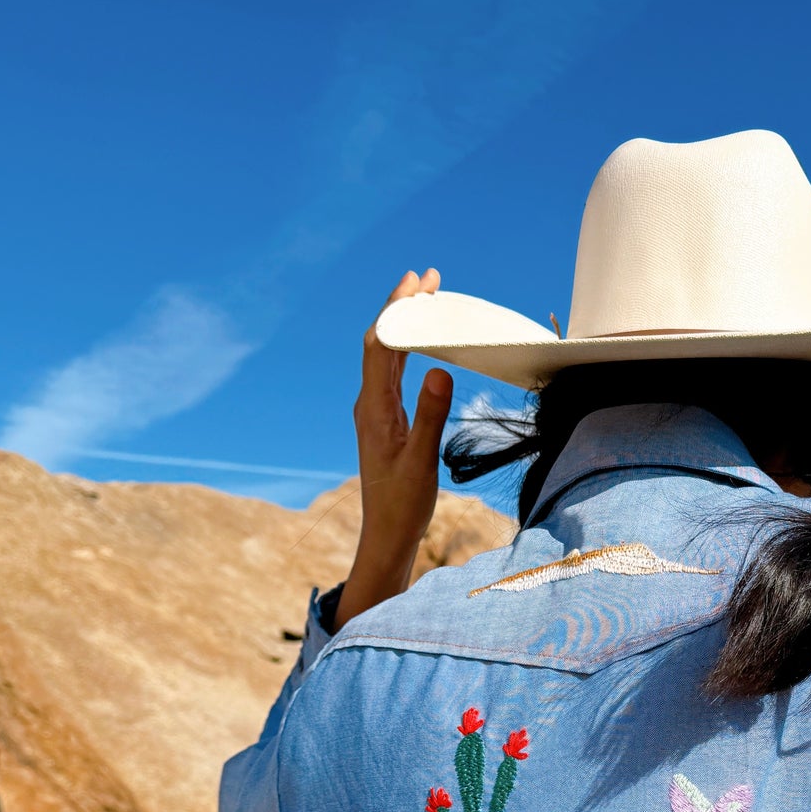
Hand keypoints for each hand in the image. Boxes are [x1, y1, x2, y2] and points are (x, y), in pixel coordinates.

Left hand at [331, 270, 453, 632]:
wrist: (386, 534)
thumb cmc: (402, 504)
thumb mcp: (422, 461)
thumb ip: (431, 415)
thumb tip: (440, 370)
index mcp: (373, 408)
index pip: (382, 345)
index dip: (397, 309)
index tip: (417, 283)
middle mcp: (370, 403)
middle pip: (383, 342)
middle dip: (403, 306)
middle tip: (427, 276)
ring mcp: (376, 410)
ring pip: (388, 355)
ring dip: (406, 324)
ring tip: (427, 297)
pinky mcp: (386, 419)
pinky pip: (394, 372)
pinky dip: (408, 348)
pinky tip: (421, 339)